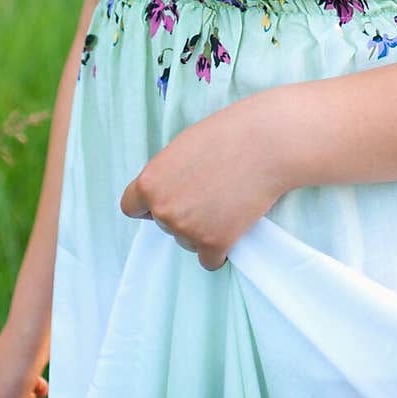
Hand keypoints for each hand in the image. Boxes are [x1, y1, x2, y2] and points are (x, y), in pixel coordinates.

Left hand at [119, 93, 288, 271]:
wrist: (264, 144)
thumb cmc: (225, 136)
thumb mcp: (180, 148)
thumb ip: (165, 176)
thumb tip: (163, 195)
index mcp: (148, 183)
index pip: (132, 208)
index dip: (150, 204)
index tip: (169, 198)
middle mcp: (163, 210)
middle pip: (164, 225)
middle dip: (183, 213)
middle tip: (211, 190)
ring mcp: (187, 229)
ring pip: (187, 242)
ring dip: (203, 229)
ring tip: (226, 200)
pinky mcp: (214, 243)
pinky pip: (210, 260)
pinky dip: (220, 249)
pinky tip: (233, 225)